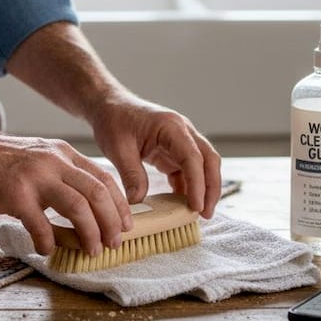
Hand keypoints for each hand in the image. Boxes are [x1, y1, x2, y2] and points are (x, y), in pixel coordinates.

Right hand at [0, 131, 132, 256]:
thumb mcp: (39, 160)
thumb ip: (61, 178)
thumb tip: (85, 210)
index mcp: (63, 154)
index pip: (104, 178)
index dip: (119, 205)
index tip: (125, 226)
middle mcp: (54, 161)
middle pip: (97, 193)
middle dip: (111, 223)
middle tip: (114, 244)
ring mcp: (35, 176)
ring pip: (78, 207)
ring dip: (90, 234)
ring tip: (92, 251)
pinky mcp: (14, 193)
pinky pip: (40, 224)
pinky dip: (47, 242)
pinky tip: (45, 249)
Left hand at [89, 95, 221, 218]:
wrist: (109, 106)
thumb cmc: (114, 120)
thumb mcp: (118, 148)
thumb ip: (131, 174)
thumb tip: (139, 201)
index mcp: (171, 127)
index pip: (192, 157)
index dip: (197, 183)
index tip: (196, 206)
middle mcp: (182, 132)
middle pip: (208, 160)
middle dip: (211, 188)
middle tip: (206, 214)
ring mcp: (181, 141)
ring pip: (203, 166)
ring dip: (203, 188)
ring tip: (198, 213)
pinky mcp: (174, 151)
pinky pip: (188, 171)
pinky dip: (188, 187)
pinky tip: (182, 204)